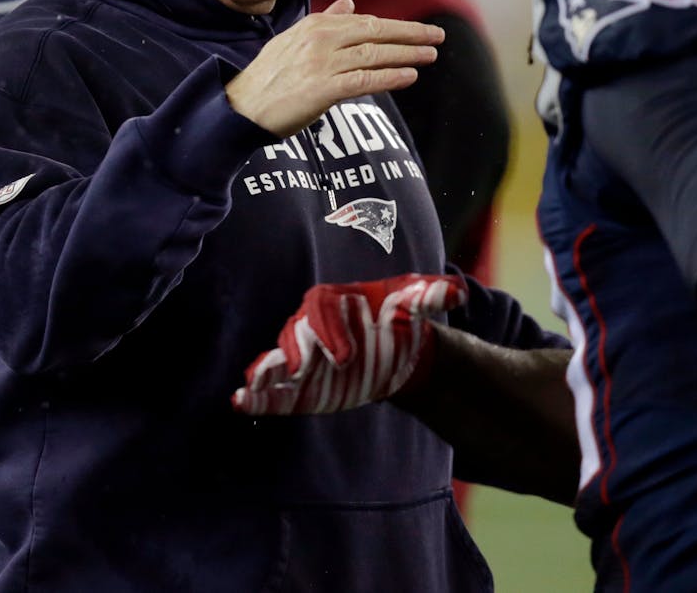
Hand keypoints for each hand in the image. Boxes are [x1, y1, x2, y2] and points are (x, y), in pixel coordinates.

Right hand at [225, 0, 442, 136]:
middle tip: (437, 37)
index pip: (363, 22)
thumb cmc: (269, 78)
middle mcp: (319, 40)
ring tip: (430, 55)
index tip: (420, 30)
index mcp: (314, 27)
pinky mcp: (321, 89)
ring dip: (406, 54)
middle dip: (410, 34)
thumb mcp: (294, 41)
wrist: (241, 108)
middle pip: (374, 33)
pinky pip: (363, 81)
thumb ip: (324, 22)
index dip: (396, 27)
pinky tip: (409, 76)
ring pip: (373, 55)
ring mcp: (321, 64)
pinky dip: (389, 77)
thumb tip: (349, 3)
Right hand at [233, 274, 467, 415]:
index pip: (321, 311)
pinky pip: (271, 390)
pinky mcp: (297, 386)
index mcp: (332, 301)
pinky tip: (239, 403)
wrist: (392, 350)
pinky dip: (255, 396)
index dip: (330, 332)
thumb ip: (430, 295)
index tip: (347, 355)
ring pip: (276, 362)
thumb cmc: (397, 318)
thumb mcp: (415, 302)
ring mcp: (301, 357)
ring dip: (263, 373)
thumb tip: (456, 292)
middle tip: (304, 368)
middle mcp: (309, 326)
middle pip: (294, 334)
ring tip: (250, 385)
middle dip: (297, 351)